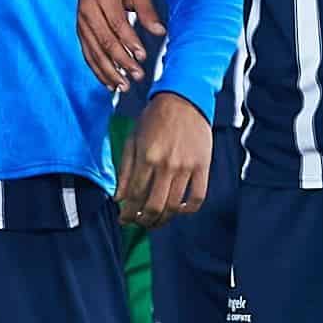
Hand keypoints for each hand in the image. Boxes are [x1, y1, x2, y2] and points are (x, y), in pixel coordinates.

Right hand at [75, 0, 161, 93]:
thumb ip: (148, 10)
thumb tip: (160, 32)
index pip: (117, 23)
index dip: (129, 41)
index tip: (142, 56)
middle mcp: (88, 10)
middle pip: (104, 41)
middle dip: (121, 61)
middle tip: (137, 75)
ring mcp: (81, 23)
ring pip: (94, 52)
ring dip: (109, 71)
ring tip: (123, 86)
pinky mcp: (80, 32)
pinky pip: (87, 54)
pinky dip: (98, 70)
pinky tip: (109, 83)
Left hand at [115, 91, 214, 227]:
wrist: (184, 99)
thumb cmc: (154, 118)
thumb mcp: (133, 140)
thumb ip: (125, 171)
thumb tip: (119, 198)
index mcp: (146, 157)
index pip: (134, 196)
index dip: (127, 213)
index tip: (124, 219)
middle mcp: (166, 164)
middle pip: (153, 207)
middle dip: (143, 221)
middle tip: (139, 223)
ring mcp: (186, 167)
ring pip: (174, 206)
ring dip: (162, 219)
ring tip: (156, 220)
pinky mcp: (203, 166)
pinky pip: (197, 197)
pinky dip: (187, 209)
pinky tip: (178, 209)